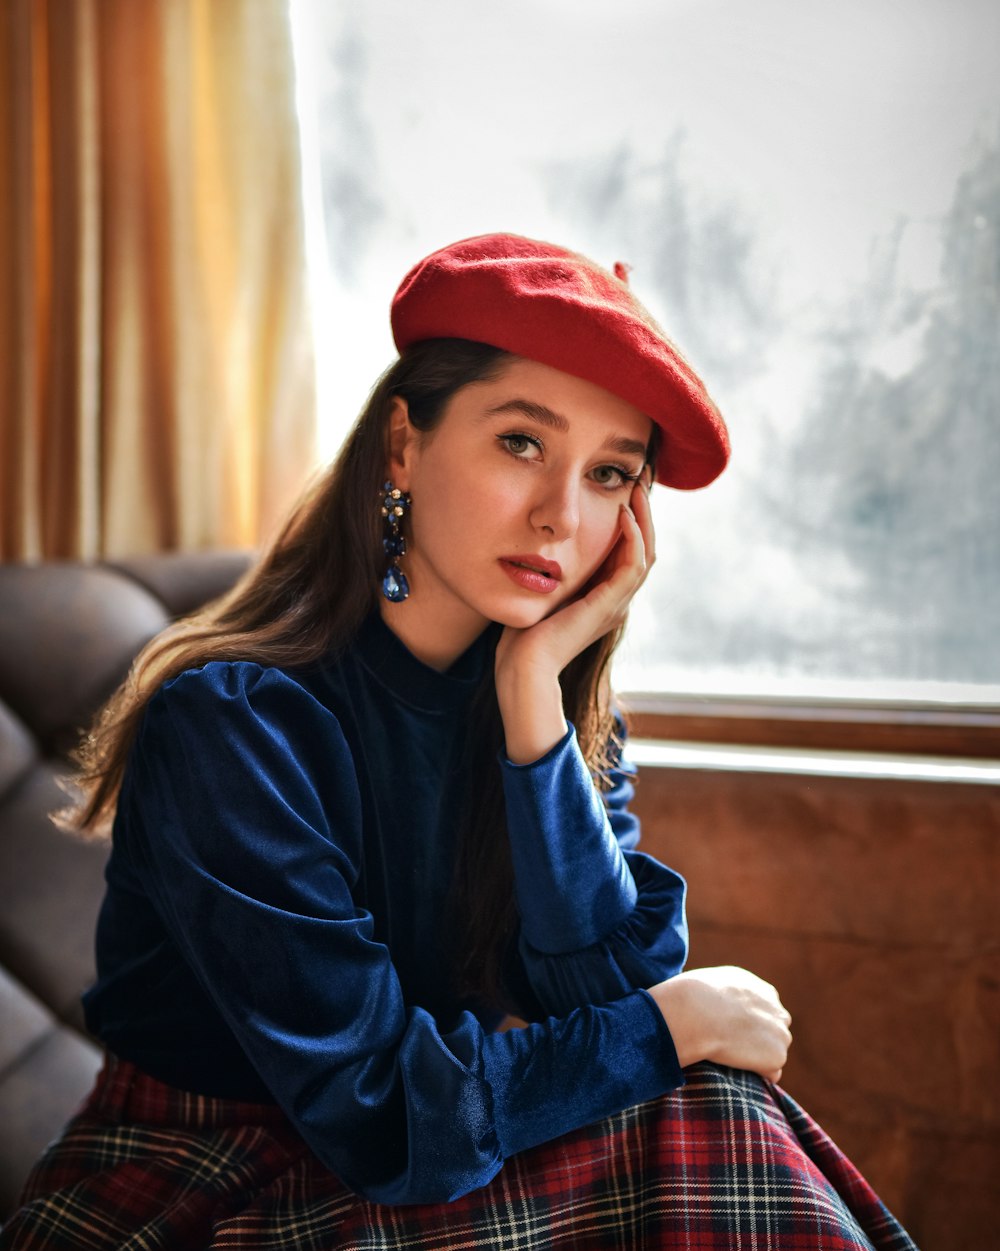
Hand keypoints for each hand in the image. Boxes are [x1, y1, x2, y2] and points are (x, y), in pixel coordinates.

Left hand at [494, 478, 654, 762]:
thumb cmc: (522, 634)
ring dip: (644, 518)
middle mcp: (617, 600)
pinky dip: (632, 538)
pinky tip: (622, 514)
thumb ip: (552, 568)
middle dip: (644, 511)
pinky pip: (634, 567)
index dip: (632, 516)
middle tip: (641, 477)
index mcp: (605, 597)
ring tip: (636, 487)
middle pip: (646, 547)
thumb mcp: (541, 589)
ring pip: (647, 553)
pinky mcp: (609, 607)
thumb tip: (543, 537)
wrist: (522, 668)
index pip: (630, 550)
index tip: (624, 484)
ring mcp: (616, 605)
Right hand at [649, 966, 792, 1083]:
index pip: (765, 1013)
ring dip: (757, 1058)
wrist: (695, 1012)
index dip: (749, 1024)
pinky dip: (756, 1074)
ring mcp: (780, 1034)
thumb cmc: (693, 996)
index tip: (732, 1032)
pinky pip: (771, 1074)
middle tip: (732, 1048)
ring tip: (731, 1058)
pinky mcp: (777, 1056)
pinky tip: (737, 1068)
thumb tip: (718, 1002)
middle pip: (774, 1033)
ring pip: (773, 1053)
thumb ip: (729, 993)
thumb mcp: (715, 981)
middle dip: (759, 1041)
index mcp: (763, 990)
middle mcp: (777, 1010)